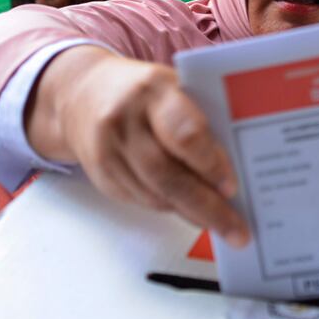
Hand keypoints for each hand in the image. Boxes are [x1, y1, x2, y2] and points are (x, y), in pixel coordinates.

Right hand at [28, 46, 249, 246]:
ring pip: (154, 194)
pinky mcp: (100, 174)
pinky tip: (190, 212)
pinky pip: (141, 200)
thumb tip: (237, 166)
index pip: (185, 133)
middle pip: (167, 174)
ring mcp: (108, 149)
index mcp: (153, 90)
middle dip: (206, 207)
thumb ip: (198, 117)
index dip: (210, 164)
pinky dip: (169, 208)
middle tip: (236, 230)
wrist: (81, 93)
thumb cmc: (143, 92)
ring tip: (221, 226)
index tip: (232, 188)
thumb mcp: (172, 87)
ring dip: (190, 213)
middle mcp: (125, 120)